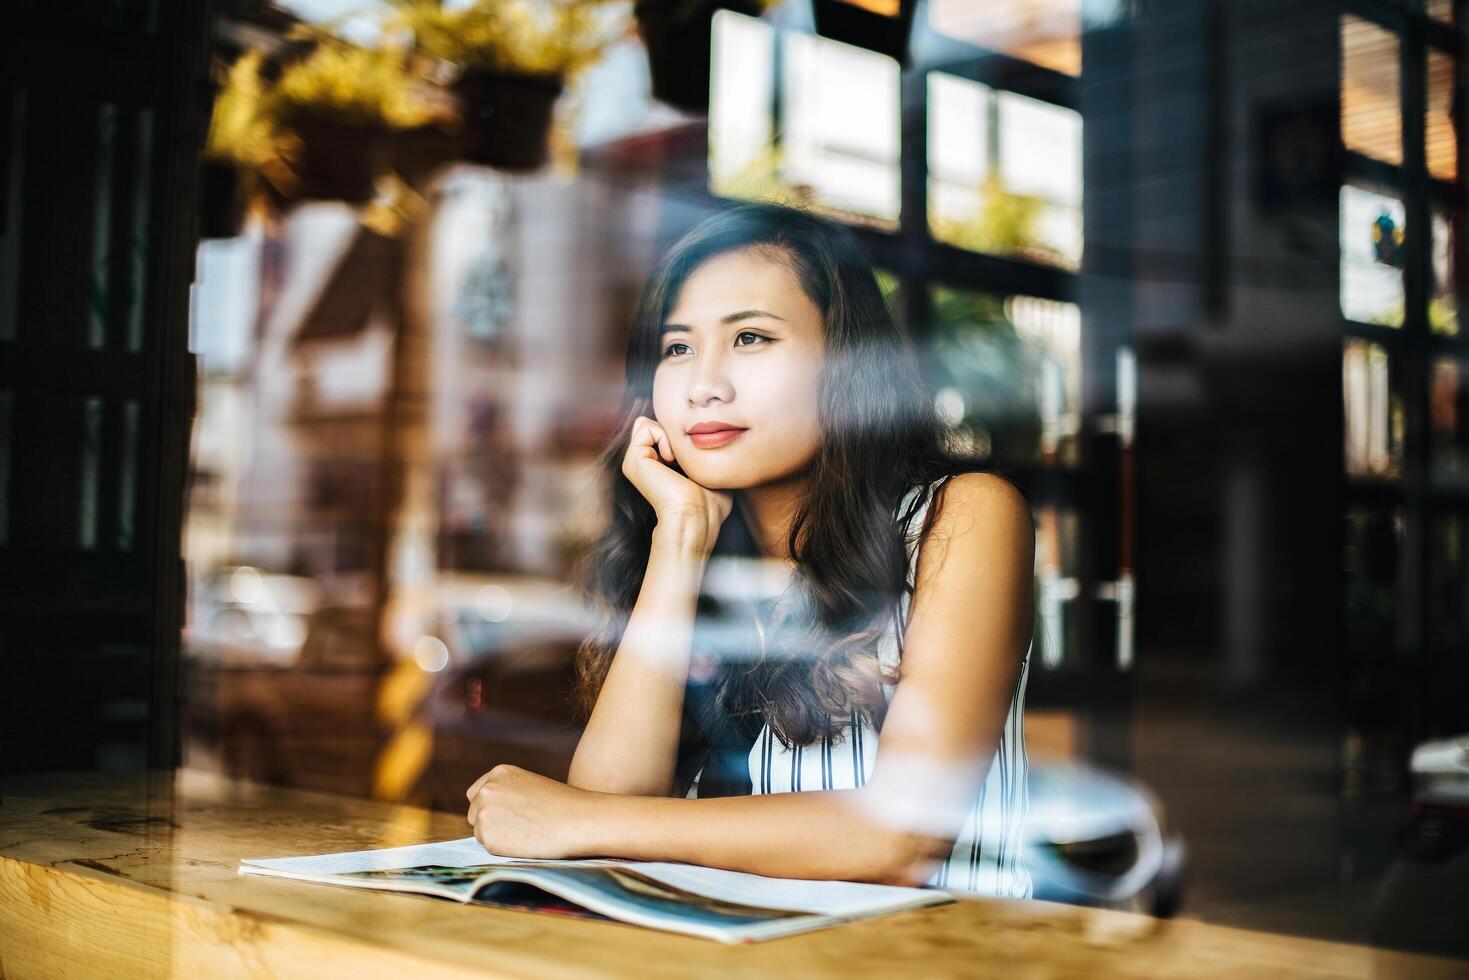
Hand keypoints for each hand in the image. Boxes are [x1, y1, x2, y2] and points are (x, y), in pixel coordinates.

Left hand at [465, 764, 591, 859]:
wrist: (578, 820)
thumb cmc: (563, 805)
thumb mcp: (531, 786)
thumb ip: (509, 793)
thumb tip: (495, 812)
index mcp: (499, 773)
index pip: (477, 794)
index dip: (491, 807)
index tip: (507, 816)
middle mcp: (487, 790)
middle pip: (475, 813)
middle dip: (491, 823)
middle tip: (519, 829)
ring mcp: (484, 812)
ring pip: (480, 832)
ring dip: (497, 837)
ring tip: (526, 834)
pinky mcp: (488, 836)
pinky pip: (488, 848)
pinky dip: (503, 850)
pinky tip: (524, 842)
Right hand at [621, 415, 733, 539]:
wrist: (696, 516)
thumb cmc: (709, 503)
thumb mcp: (708, 472)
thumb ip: (701, 455)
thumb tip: (708, 439)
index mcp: (656, 466)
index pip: (664, 430)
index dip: (682, 436)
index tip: (692, 460)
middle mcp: (642, 463)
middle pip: (655, 423)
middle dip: (674, 434)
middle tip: (683, 459)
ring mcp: (635, 462)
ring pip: (648, 423)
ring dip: (669, 437)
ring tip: (677, 461)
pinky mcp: (633, 460)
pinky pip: (646, 427)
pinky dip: (663, 437)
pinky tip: (671, 459)